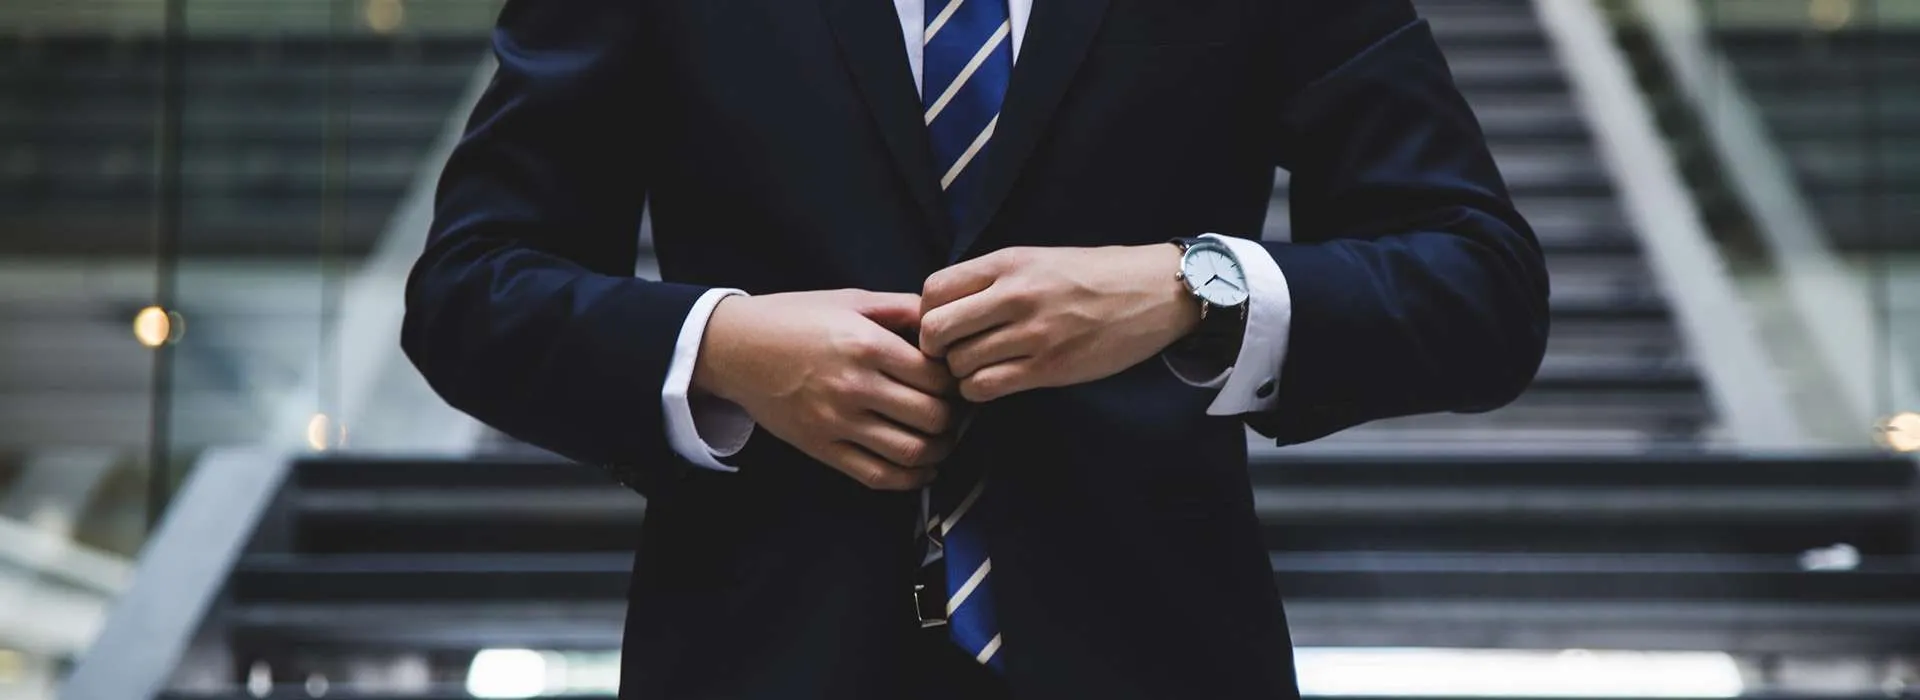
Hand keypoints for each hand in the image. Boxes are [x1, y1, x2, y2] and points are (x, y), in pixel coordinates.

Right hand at [694, 290, 959, 489]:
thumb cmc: (795, 318)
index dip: (956, 382)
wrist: (735, 348)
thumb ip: (902, 308)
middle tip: (955, 411)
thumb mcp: (851, 300)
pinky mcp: (822, 448)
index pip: (936, 376)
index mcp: (866, 345)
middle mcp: (855, 386)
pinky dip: (910, 479)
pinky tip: (922, 469)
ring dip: (939, 451)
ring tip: (943, 439)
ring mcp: (837, 422)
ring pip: (911, 452)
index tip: (956, 380)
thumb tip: (945, 321)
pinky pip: (877, 475)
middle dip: (953, 417)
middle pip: (932, 417)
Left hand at [920, 245, 1200, 402]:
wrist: (1154, 292)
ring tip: (979, 367)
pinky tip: (995, 382)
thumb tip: (942, 308)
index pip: (932, 290)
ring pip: (959, 364)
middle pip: (935, 330)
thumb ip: (991, 280)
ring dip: (960, 373)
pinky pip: (986, 387)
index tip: (943, 324)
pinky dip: (980, 391)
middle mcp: (1014, 295)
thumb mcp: (1037, 259)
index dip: (926, 313)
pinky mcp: (1049, 367)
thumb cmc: (1093, 276)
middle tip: (952, 353)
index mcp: (1007, 263)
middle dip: (935, 348)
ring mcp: (1032, 334)